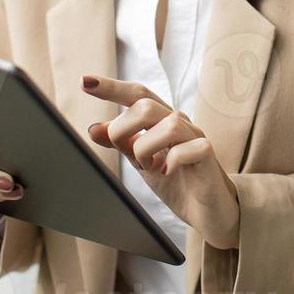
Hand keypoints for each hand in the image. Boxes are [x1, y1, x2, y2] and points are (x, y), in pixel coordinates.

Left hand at [81, 75, 240, 249]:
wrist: (208, 211)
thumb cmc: (177, 182)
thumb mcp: (141, 162)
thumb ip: (121, 144)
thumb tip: (94, 128)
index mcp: (161, 120)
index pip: (137, 94)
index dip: (112, 87)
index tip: (85, 81)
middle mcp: (179, 122)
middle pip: (145, 106)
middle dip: (124, 130)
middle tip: (126, 153)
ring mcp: (195, 137)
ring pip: (167, 124)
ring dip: (146, 148)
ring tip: (148, 167)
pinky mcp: (207, 155)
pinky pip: (187, 148)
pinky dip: (170, 162)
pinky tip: (166, 173)